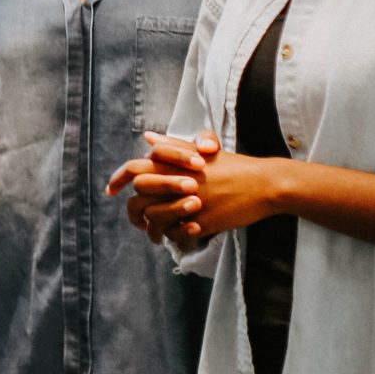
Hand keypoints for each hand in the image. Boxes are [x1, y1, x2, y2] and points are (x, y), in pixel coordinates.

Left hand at [109, 130, 277, 241]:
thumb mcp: (202, 151)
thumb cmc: (233, 166)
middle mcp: (178, 181)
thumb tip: (147, 137)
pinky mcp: (204, 221)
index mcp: (174, 163)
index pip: (134, 168)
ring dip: (153, 230)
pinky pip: (178, 234)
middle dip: (134, 213)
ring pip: (155, 219)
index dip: (118, 179)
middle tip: (138, 223)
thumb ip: (173, 146)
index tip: (109, 190)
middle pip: (139, 198)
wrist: (265, 184)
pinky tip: (179, 236)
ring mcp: (191, 202)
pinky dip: (175, 237)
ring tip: (156, 236)